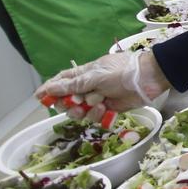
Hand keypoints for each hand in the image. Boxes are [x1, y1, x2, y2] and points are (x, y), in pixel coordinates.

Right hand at [35, 51, 170, 113]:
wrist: (148, 78)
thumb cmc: (120, 72)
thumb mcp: (94, 76)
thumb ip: (72, 85)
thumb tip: (49, 88)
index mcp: (83, 74)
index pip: (61, 81)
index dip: (49, 89)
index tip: (39, 98)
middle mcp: (88, 87)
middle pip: (67, 100)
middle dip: (68, 104)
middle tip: (74, 104)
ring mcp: (98, 99)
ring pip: (80, 111)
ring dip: (84, 110)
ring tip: (95, 103)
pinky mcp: (109, 110)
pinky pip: (94, 117)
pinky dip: (97, 114)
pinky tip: (105, 108)